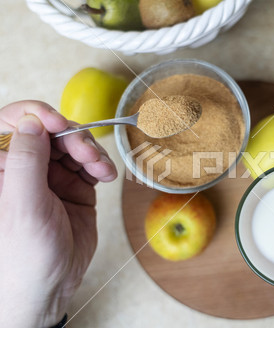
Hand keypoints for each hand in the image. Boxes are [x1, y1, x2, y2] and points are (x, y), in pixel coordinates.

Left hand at [0, 101, 116, 326]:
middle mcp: (24, 169)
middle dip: (71, 137)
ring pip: (72, 145)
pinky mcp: (74, 187)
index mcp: (0, 169)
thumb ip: (26, 161)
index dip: (33, 115)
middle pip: (49, 132)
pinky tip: (106, 175)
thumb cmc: (23, 256)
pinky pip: (90, 164)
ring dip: (90, 152)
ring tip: (100, 168)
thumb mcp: (22, 206)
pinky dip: (101, 165)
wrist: (51, 287)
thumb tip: (32, 122)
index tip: (57, 122)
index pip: (10, 125)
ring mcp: (50, 177)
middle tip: (86, 153)